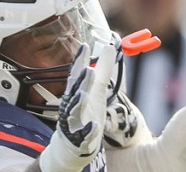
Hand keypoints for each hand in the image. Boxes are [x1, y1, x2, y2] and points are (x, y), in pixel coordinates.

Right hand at [39, 43, 115, 171]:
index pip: (76, 75)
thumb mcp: (97, 89)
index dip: (79, 62)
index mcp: (76, 93)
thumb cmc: (86, 112)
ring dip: (79, 103)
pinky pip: (84, 134)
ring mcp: (74, 122)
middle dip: (81, 82)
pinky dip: (88, 130)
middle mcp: (71, 106)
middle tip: (88, 70)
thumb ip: (103, 69)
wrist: (74, 144)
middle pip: (75, 92)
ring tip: (84, 94)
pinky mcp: (80, 137)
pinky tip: (94, 126)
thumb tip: (110, 46)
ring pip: (75, 112)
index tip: (84, 47)